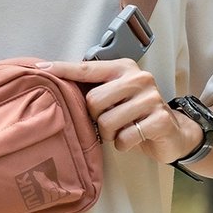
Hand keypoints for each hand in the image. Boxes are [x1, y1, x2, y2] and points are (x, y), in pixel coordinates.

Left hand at [37, 59, 202, 164]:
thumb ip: (93, 88)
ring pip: (107, 122)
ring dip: (111, 134)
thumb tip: (56, 82)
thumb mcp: (115, 96)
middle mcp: (138, 78)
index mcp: (123, 68)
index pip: (86, 69)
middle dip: (96, 118)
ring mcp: (151, 98)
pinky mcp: (160, 119)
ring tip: (122, 129)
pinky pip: (124, 138)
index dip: (63, 69)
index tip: (40, 68)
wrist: (172, 131)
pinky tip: (134, 138)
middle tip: (110, 121)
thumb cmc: (134, 114)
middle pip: (93, 101)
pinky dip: (124, 144)